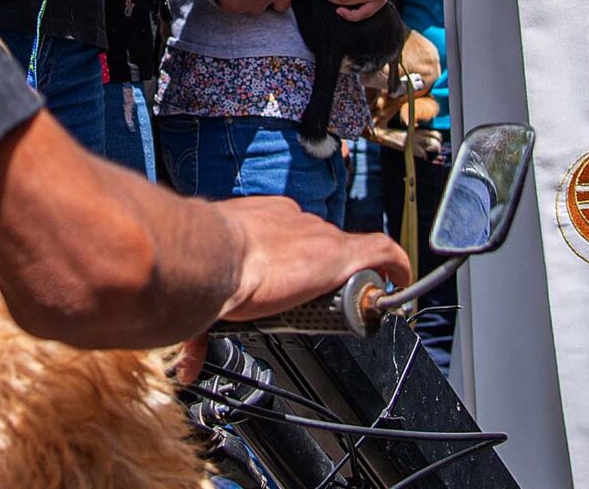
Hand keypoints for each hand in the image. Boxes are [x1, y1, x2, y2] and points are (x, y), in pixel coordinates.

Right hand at [214, 195, 410, 322]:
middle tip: (317, 301)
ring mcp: (318, 236)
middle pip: (319, 245)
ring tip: (354, 304)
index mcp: (257, 221)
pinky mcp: (341, 252)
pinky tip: (400, 280)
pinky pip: (380, 251)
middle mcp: (291, 221)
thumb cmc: (204, 271)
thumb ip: (203, 324)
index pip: (286, 236)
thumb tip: (188, 366)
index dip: (294, 260)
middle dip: (320, 272)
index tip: (293, 279)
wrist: (213, 257)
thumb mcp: (207, 290)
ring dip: (351, 278)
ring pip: (347, 252)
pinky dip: (393, 265)